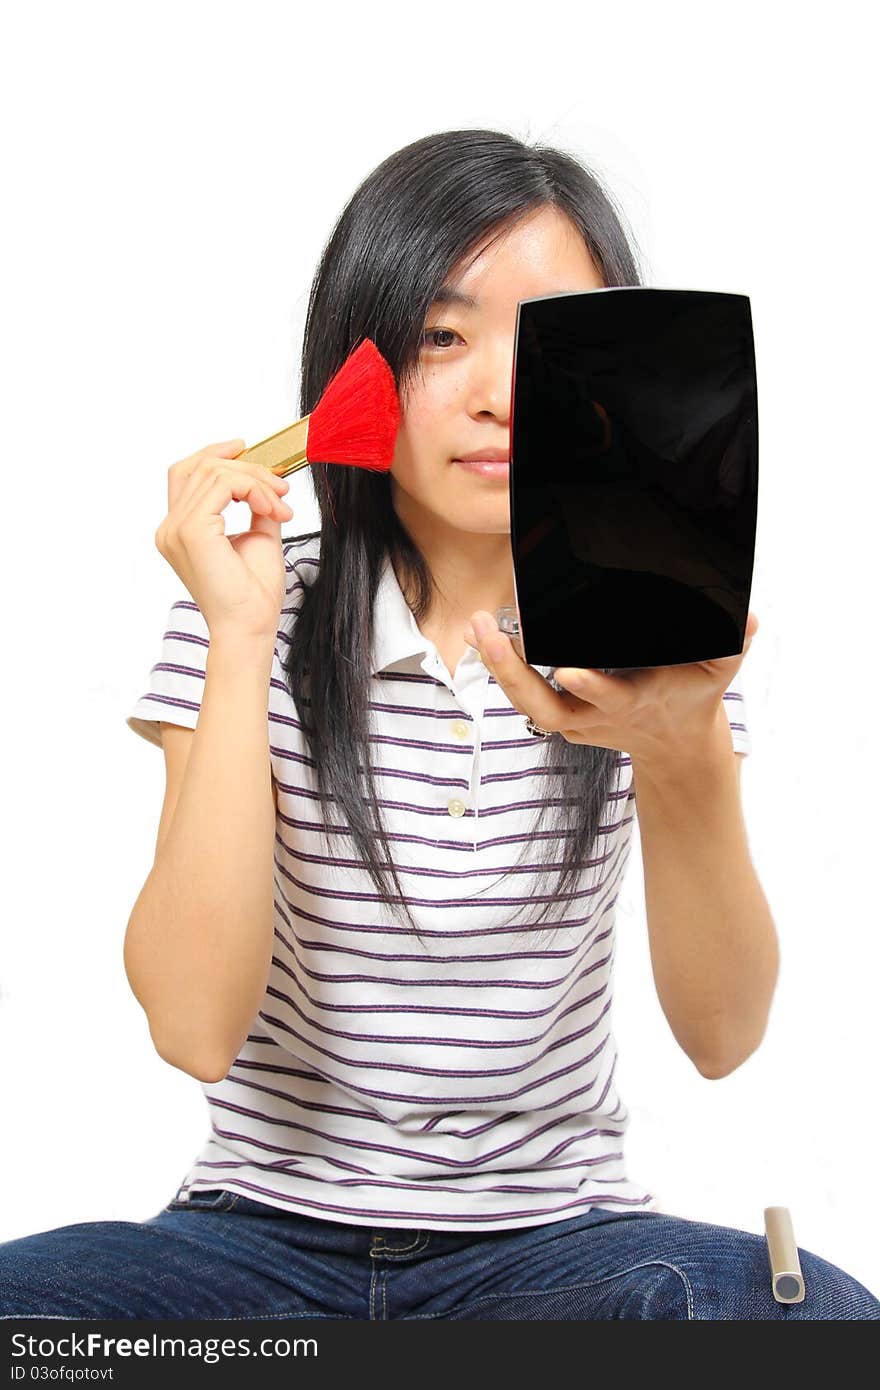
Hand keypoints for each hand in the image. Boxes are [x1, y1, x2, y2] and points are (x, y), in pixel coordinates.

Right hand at [154, 438, 293, 642]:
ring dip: (256, 481)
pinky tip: (271, 509)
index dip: (215, 454)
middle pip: (201, 467)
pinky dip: (253, 489)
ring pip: (215, 472)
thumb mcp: (258, 536)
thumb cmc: (252, 594)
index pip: (186, 473)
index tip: (247, 449)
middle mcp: (170, 527)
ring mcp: (176, 528)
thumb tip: (265, 481)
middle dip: (247, 467)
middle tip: (280, 486)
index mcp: (179, 530)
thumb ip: (255, 505)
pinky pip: (223, 484)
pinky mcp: (192, 530)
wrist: (250, 626)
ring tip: (280, 506)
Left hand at [462, 610, 758, 764]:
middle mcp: (598, 715)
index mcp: (636, 702)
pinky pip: (525, 692)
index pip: (611, 697)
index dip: (591, 687)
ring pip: (528, 704)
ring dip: (500, 668)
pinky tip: (481, 634)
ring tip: (478, 628)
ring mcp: (576, 719)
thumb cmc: (694, 696)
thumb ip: (733, 643)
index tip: (569, 670)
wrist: (676, 744)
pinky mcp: (562, 714)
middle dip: (517, 674)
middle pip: (547, 706)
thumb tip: (748, 617)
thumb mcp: (721, 671)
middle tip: (493, 636)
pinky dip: (501, 666)